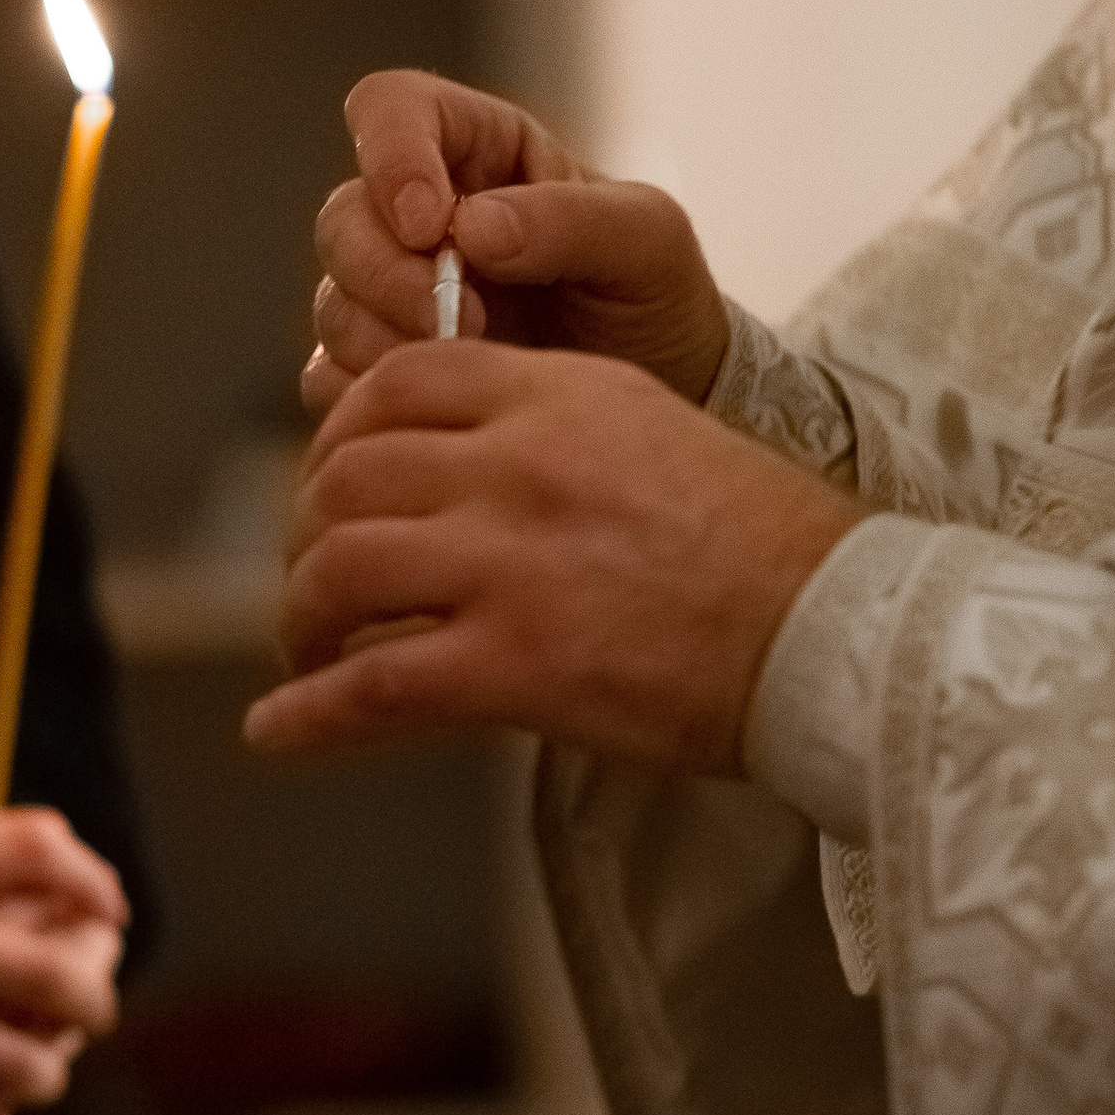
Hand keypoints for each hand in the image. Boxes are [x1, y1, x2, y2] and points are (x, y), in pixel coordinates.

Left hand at [245, 340, 860, 770]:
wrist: (837, 633)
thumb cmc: (766, 552)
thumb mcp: (652, 435)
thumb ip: (550, 435)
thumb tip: (466, 475)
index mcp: (555, 395)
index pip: (396, 383)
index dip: (340, 435)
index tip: (336, 483)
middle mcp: (516, 464)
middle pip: (347, 475)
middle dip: (309, 531)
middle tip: (318, 579)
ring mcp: (507, 562)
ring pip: (337, 570)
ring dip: (301, 619)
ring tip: (306, 653)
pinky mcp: (512, 663)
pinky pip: (367, 686)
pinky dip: (306, 715)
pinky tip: (277, 731)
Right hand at [308, 69, 730, 412]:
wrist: (661, 392)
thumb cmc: (654, 296)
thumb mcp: (647, 240)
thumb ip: (569, 220)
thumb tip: (471, 226)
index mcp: (479, 152)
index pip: (392, 108)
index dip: (390, 153)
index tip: (428, 224)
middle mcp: (419, 216)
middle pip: (344, 216)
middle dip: (385, 272)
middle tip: (456, 319)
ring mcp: (392, 295)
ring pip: (333, 300)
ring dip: (382, 338)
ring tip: (465, 364)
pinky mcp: (381, 368)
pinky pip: (332, 377)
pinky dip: (370, 393)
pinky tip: (437, 404)